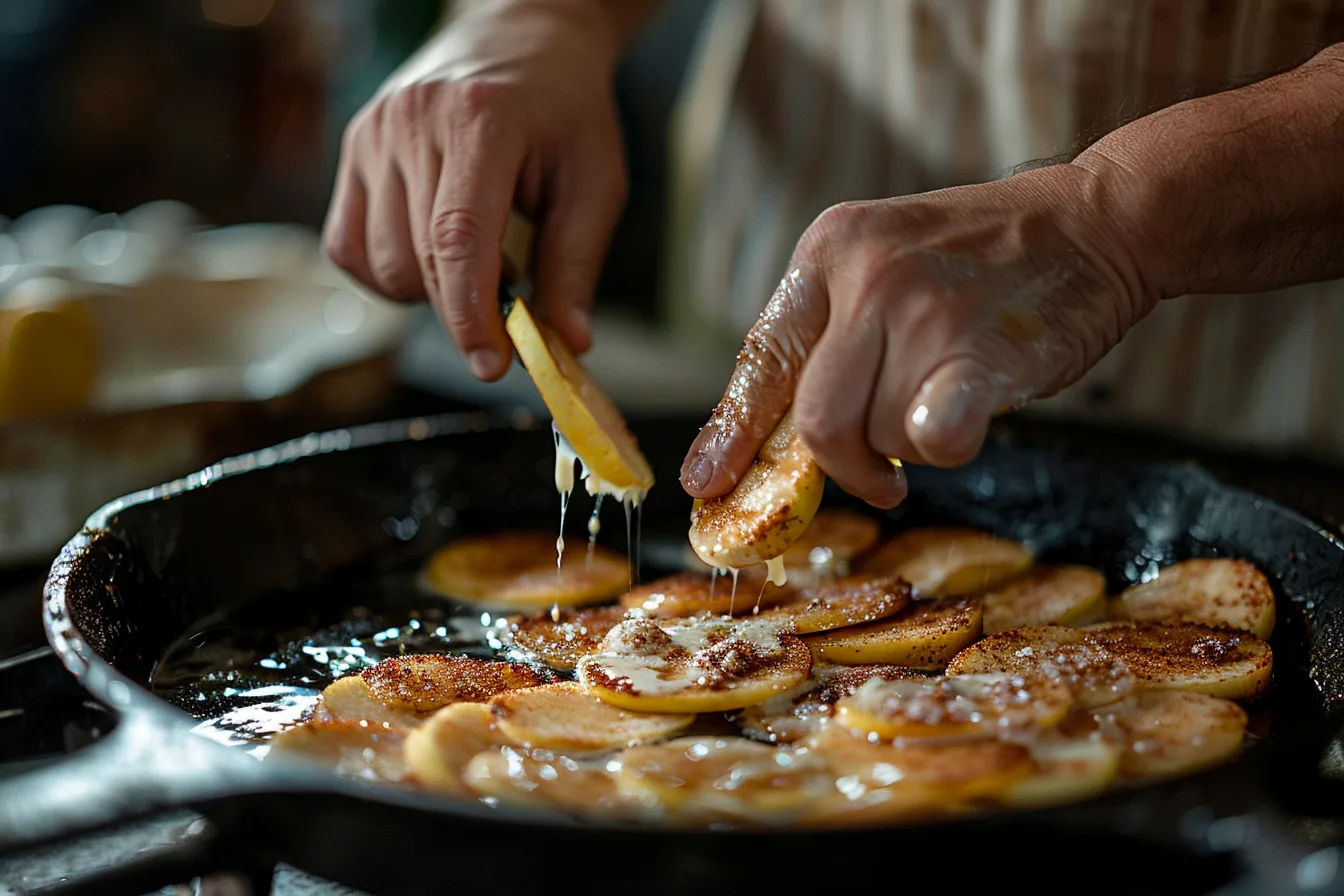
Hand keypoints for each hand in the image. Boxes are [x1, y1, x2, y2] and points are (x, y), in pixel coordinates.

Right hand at [322, 0, 628, 379]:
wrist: (522, 39)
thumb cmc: (565, 110)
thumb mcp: (596, 181)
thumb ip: (576, 264)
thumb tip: (566, 342)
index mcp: (480, 121)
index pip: (457, 238)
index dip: (470, 314)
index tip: (493, 365)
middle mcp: (411, 122)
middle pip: (418, 261)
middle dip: (464, 307)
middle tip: (512, 295)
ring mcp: (372, 133)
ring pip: (383, 264)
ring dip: (431, 288)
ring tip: (479, 253)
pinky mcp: (352, 150)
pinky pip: (350, 247)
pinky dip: (390, 274)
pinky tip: (432, 254)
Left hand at [680, 165, 1155, 508]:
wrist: (1099, 219)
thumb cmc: (987, 260)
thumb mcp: (884, 261)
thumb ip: (831, 336)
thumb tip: (772, 440)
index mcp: (826, 250)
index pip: (760, 360)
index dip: (731, 432)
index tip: (706, 482)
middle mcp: (862, 274)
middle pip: (813, 419)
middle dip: (845, 464)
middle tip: (879, 476)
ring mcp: (919, 308)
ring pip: (878, 436)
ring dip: (913, 444)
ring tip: (953, 394)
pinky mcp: (978, 350)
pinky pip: (932, 437)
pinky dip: (941, 447)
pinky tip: (959, 424)